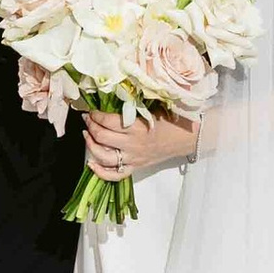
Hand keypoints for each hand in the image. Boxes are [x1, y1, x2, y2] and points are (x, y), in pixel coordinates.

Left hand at [81, 106, 197, 180]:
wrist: (186, 138)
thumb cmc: (170, 121)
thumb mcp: (152, 109)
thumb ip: (133, 106)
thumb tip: (112, 97)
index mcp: (137, 127)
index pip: (108, 122)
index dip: (95, 115)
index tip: (91, 110)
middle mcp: (132, 144)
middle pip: (102, 137)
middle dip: (90, 126)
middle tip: (87, 119)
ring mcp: (133, 159)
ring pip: (103, 157)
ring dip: (90, 146)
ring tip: (87, 135)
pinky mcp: (136, 168)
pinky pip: (115, 175)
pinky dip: (100, 172)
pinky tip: (91, 164)